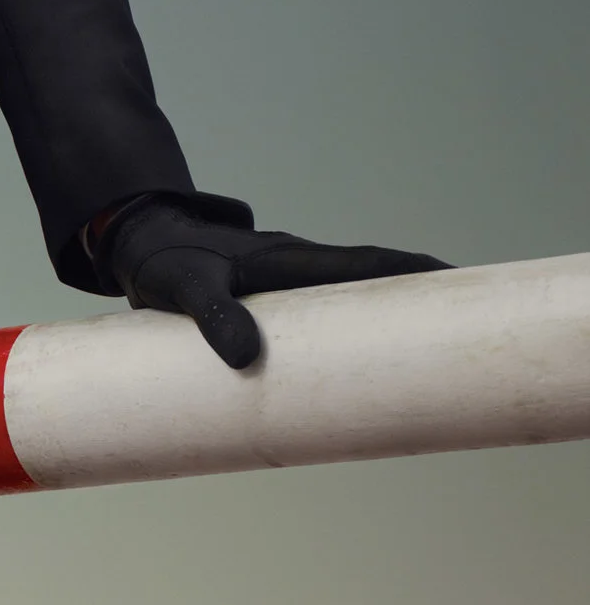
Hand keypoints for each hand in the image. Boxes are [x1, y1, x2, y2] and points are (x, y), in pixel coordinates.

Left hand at [93, 192, 450, 370]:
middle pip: (372, 279)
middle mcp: (297, 266)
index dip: (413, 274)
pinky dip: (345, 330)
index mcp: (290, 260)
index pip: (367, 266)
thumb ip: (215, 319)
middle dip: (418, 297)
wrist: (139, 244)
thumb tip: (245, 359)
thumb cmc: (165, 263)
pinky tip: (353, 358)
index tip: (459, 283)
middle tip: (464, 325)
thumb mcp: (186, 291)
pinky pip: (319, 314)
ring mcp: (286, 281)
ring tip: (422, 349)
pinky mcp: (269, 298)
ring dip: (385, 316)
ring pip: (348, 298)